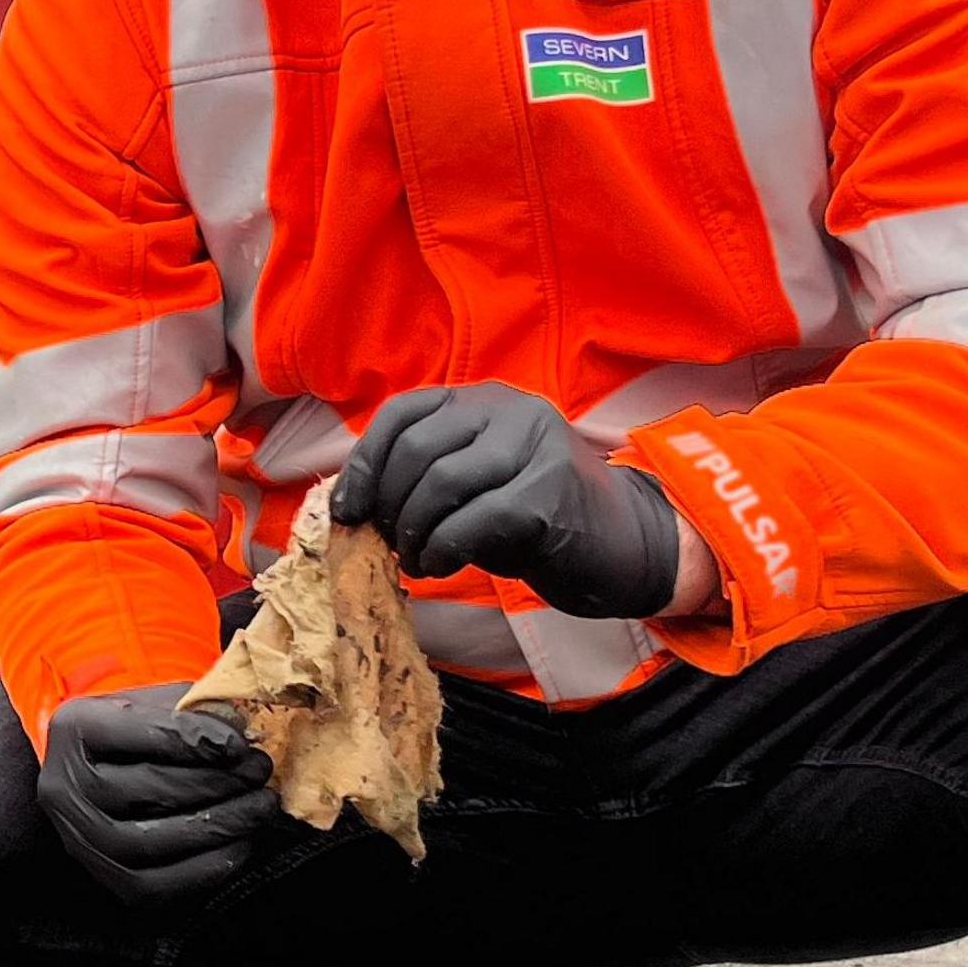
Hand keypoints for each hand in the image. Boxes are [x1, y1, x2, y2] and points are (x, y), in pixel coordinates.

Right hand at [35, 684, 290, 907]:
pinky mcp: (106, 879)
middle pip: (146, 788)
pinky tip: (240, 842)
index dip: (196, 738)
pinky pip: (157, 884)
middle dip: (215, 781)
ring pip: (149, 840)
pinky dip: (205, 867)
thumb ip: (191, 709)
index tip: (239, 743)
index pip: (139, 731)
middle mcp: (64, 786)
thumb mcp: (154, 705)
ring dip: (218, 825)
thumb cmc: (136, 736)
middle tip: (259, 771)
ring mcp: (81, 839)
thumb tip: (241, 726)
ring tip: (258, 806)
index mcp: (75, 728)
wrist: (97, 779)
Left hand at [333, 383, 685, 618]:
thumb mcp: (474, 483)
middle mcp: (511, 410)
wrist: (619, 546)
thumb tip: (354, 502)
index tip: (347, 509)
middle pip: (416, 449)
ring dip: (413, 531)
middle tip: (387, 543)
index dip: (366, 463)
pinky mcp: (550, 492)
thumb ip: (424, 477)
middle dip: (389, 504)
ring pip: (441, 482)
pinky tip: (438, 566)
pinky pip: (472, 520)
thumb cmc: (533, 518)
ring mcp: (535, 446)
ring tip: (413, 560)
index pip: (402, 413)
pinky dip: (441, 549)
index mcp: (484, 400)